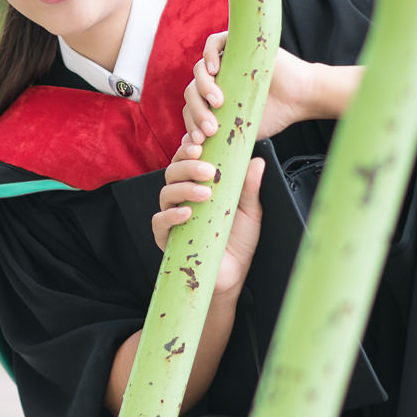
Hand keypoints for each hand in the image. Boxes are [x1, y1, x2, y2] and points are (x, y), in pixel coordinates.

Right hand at [152, 138, 264, 294]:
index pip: (187, 160)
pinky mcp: (166, 238)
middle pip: (173, 172)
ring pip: (165, 193)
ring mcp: (171, 217)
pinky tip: (186, 213)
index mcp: (197, 185)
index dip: (189, 147)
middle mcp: (181, 198)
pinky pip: (159, 221)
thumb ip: (250, 187)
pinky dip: (171, 215)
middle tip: (208, 169)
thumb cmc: (237, 241)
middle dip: (188, 166)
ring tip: (205, 193)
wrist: (232, 275)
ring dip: (183, 188)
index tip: (201, 141)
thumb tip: (257, 161)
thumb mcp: (249, 211)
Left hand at [182, 31, 324, 144]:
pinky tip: (214, 70)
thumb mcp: (241, 131)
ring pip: (200, 70)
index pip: (191, 108)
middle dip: (198, 111)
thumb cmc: (274, 116)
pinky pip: (214, 43)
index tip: (200, 140)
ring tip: (217, 102)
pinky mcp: (237, 46)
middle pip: (192, 91)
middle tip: (211, 128)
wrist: (300, 99)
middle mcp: (216, 80)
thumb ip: (220, 139)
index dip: (191, 124)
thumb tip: (195, 153)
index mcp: (213, 98)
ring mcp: (225, 62)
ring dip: (203, 88)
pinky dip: (208, 55)